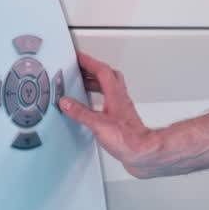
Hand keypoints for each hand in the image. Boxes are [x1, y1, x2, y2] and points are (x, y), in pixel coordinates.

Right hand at [59, 51, 162, 177]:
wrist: (143, 153)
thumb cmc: (128, 139)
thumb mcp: (98, 124)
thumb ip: (80, 112)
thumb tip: (66, 102)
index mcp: (115, 95)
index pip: (102, 70)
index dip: (89, 61)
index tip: (78, 56)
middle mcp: (120, 98)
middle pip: (108, 76)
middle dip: (93, 69)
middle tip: (80, 68)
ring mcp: (121, 108)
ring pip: (109, 87)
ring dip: (96, 82)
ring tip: (83, 84)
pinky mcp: (121, 118)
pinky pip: (109, 100)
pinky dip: (99, 97)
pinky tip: (93, 106)